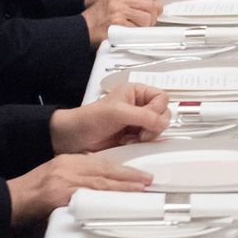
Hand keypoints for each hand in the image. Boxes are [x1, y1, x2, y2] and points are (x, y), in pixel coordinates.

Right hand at [7, 152, 154, 225]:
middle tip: (147, 180)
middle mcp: (67, 167)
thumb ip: (78, 176)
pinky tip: (115, 202)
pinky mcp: (57, 195)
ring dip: (121, 187)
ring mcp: (63, 181)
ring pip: (98, 182)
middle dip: (127, 176)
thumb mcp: (57, 174)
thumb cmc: (32, 190)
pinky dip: (102, 199)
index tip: (138, 174)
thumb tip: (103, 183)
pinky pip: (85, 197)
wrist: (10, 199)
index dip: (122, 169)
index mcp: (68, 160)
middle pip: (103, 170)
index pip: (101, 163)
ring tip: (139, 189)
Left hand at [51, 83, 170, 153]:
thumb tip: (163, 122)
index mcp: (137, 92)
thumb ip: (143, 115)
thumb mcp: (118, 113)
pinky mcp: (135, 137)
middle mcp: (140, 106)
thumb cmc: (90, 119)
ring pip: (158, 129)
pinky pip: (149, 141)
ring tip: (131, 138)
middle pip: (163, 115)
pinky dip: (141, 144)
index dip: (158, 110)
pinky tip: (128, 143)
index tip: (146, 119)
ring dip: (147, 137)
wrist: (74, 138)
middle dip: (153, 126)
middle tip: (141, 133)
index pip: (162, 98)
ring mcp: (138, 122)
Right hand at [82, 0, 159, 41]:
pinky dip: (136, 33)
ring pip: (147, 17)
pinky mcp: (117, 22)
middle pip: (151, 3)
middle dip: (152, 14)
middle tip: (145, 20)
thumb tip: (157, 3)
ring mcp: (117, 8)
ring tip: (135, 26)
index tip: (151, 6)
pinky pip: (138, 28)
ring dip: (144, 26)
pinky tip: (128, 31)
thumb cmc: (101, 15)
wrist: (84, 27)